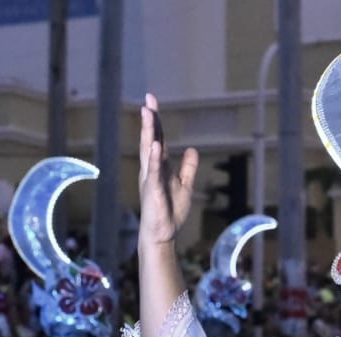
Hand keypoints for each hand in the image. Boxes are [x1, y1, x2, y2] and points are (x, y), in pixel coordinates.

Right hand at [138, 94, 198, 248]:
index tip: (152, 102)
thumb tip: (192, 149)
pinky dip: (154, 158)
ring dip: (149, 132)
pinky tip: (155, 145)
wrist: (162, 233)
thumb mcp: (185, 186)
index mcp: (159, 167)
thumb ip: (188, 168)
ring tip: (149, 114)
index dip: (156, 122)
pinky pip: (153, 171)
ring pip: (149, 150)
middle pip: (150, 139)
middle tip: (148, 100)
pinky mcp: (151, 190)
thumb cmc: (170, 211)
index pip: (158, 139)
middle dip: (150, 120)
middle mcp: (151, 169)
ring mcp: (150, 178)